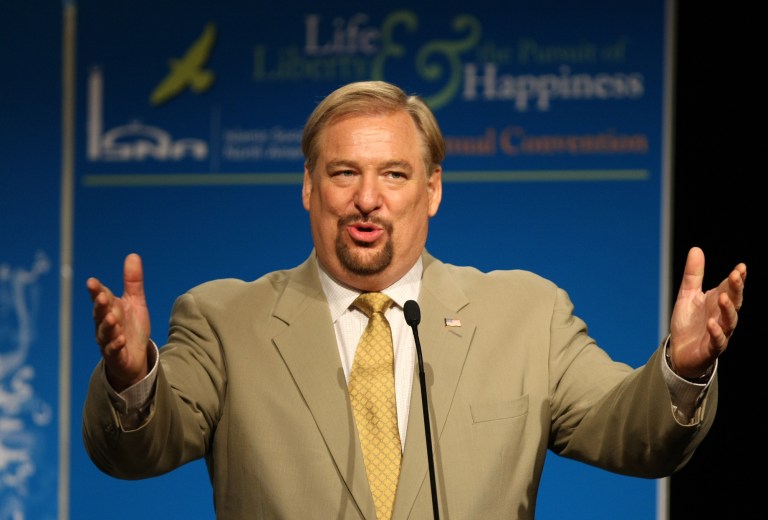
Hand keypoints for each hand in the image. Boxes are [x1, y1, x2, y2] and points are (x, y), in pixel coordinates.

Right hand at [86, 253, 150, 390]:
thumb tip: (132, 255)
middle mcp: (104, 324)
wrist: (136, 356)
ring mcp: (108, 340)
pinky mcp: (116, 355)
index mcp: (109, 309)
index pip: (101, 297)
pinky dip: (116, 345)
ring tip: (112, 319)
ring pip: (105, 333)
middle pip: (99, 314)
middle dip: (100, 306)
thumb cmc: (131, 327)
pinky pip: (113, 350)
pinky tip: (120, 340)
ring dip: (107, 326)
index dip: (96, 290)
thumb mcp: (135, 302)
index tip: (92, 282)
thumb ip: (133, 281)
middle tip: (101, 298)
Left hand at [668, 247, 745, 378]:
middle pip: (734, 302)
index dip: (737, 278)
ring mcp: (719, 332)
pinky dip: (716, 332)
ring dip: (728, 309)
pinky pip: (717, 341)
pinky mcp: (711, 348)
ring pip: (729, 321)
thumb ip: (693, 275)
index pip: (730, 288)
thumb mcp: (687, 295)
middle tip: (736, 275)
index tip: (741, 267)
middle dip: (736, 289)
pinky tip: (711, 323)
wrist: (679, 352)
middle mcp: (722, 316)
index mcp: (717, 302)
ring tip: (723, 297)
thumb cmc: (688, 322)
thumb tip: (696, 249)